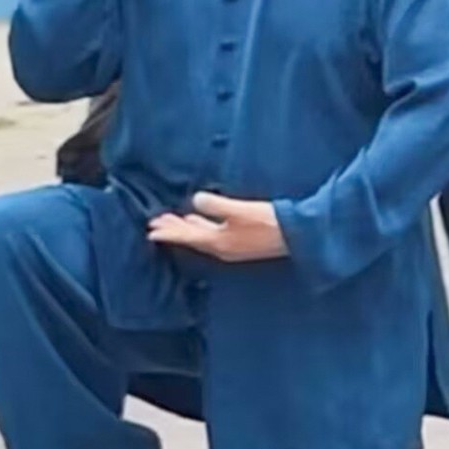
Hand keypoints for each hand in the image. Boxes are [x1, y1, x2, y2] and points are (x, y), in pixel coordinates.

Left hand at [148, 193, 288, 262]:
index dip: (170, 232)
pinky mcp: (241, 242)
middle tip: (155, 224)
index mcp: (219, 242)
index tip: (151, 230)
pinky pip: (213, 236)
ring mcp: (232, 247)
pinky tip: (201, 220)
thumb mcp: (240, 210)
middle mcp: (222, 248)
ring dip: (187, 228)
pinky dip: (202, 227)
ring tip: (173, 221)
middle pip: (192, 238)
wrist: (296, 236)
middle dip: (174, 230)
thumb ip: (216, 206)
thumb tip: (196, 201)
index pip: (188, 236)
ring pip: (202, 237)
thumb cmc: (269, 222)